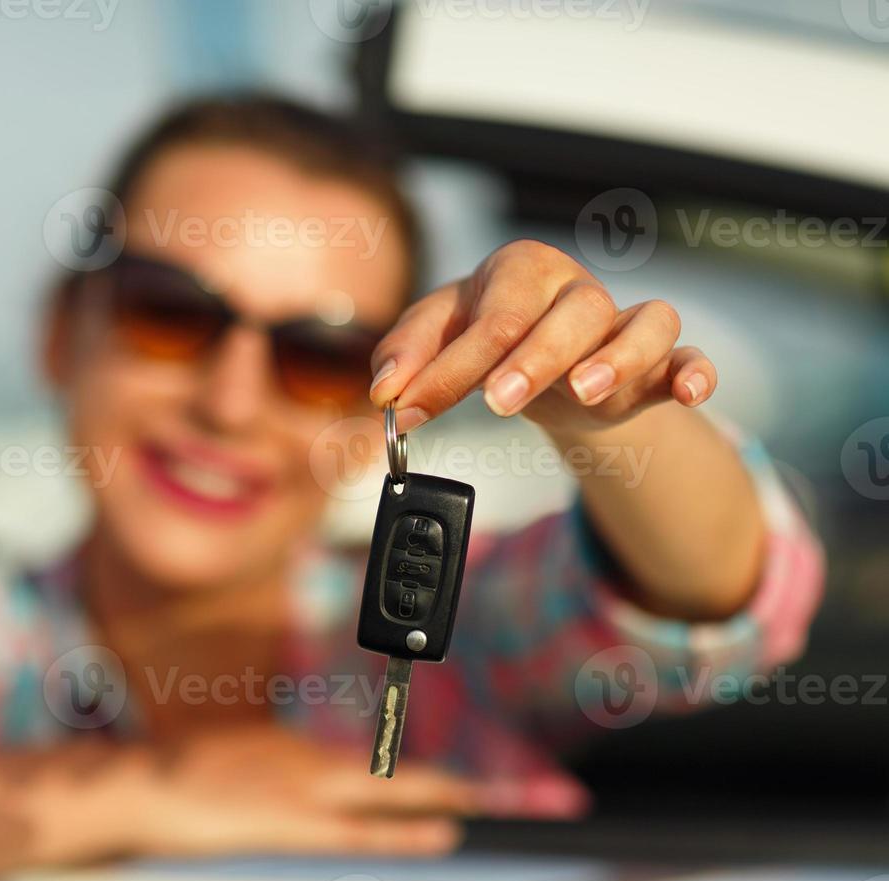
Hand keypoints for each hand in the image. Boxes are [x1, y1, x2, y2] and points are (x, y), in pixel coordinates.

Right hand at [121, 725, 477, 858]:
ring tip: (478, 804)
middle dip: (437, 782)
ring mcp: (299, 788)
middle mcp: (303, 760)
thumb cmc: (171, 781)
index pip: (360, 764)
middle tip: (483, 791)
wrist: (138, 784)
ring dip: (435, 797)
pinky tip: (440, 835)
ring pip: (384, 791)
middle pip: (384, 771)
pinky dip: (405, 832)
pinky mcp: (290, 822)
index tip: (442, 783)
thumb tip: (282, 794)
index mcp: (287, 750)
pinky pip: (360, 832)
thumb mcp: (226, 772)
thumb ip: (263, 780)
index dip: (404, 774)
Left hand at [368, 240, 716, 434]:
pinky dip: (696, 371)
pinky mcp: (661, 362)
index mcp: (520, 271)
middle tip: (498, 400)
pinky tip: (689, 391)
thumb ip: (406, 357)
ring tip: (583, 392)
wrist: (546, 366)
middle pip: (567, 314)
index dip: (447, 368)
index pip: (489, 318)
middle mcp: (576, 290)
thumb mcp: (437, 337)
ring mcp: (623, 324)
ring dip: (617, 358)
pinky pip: (691, 356)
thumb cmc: (487, 340)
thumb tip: (383, 392)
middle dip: (533, 358)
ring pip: (642, 324)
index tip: (409, 410)